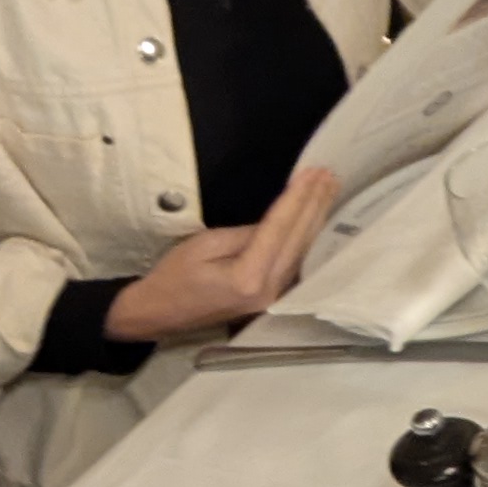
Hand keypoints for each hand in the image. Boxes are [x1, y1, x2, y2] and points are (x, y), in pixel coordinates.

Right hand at [106, 165, 342, 340]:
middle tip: (328, 175)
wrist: (158, 313)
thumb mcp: (203, 245)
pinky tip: (316, 219)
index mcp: (247, 277)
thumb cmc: (172, 277)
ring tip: (328, 190)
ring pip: (301, 252)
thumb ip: (244, 234)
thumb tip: (276, 222)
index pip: (280, 229)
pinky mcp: (270, 298)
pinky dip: (307, 237)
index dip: (298, 198)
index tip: (313, 173)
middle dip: (314, 204)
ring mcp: (272, 298)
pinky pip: (295, 263)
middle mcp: (267, 291)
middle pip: (298, 240)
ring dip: (316, 219)